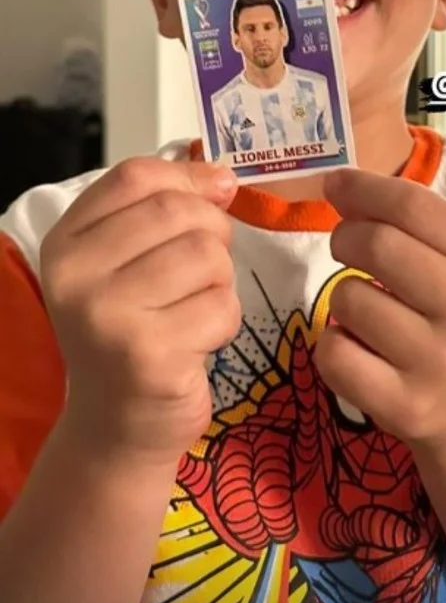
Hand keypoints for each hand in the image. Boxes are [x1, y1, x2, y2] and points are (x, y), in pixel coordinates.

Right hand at [39, 158, 240, 466]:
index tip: (216, 194)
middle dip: (213, 234)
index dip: (187, 177)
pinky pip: (221, 307)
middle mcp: (76, 276)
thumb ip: (164, 208)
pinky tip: (196, 342)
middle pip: (177, 212)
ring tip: (193, 308)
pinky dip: (224, 322)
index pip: (134, 176)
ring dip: (219, 282)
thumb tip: (222, 176)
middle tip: (204, 270)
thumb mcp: (127, 261)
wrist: (116, 426)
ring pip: (206, 256)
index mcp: (65, 241)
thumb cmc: (131, 331)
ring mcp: (108, 317)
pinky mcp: (150, 356)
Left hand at [314, 168, 445, 453]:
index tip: (336, 183)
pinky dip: (332, 345)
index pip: (415, 205)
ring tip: (366, 310)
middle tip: (346, 245)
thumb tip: (339, 185)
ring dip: (342, 297)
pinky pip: (334, 353)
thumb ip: (411, 221)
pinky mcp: (406, 406)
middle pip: (378, 245)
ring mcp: (440, 363)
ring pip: (348, 299)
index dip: (364, 187)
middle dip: (346, 236)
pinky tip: (357, 349)